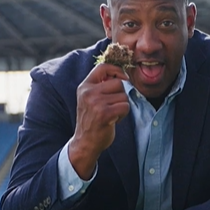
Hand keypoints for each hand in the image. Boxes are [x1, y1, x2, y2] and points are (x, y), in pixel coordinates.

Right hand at [69, 63, 130, 178]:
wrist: (85, 142)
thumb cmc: (92, 120)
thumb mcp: (90, 99)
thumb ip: (101, 86)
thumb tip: (122, 74)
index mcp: (84, 86)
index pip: (103, 67)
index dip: (117, 70)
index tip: (123, 78)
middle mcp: (88, 92)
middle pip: (118, 83)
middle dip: (121, 94)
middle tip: (113, 106)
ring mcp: (96, 103)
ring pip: (123, 96)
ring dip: (122, 106)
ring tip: (112, 114)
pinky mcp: (104, 113)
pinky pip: (125, 106)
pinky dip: (123, 114)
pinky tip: (114, 120)